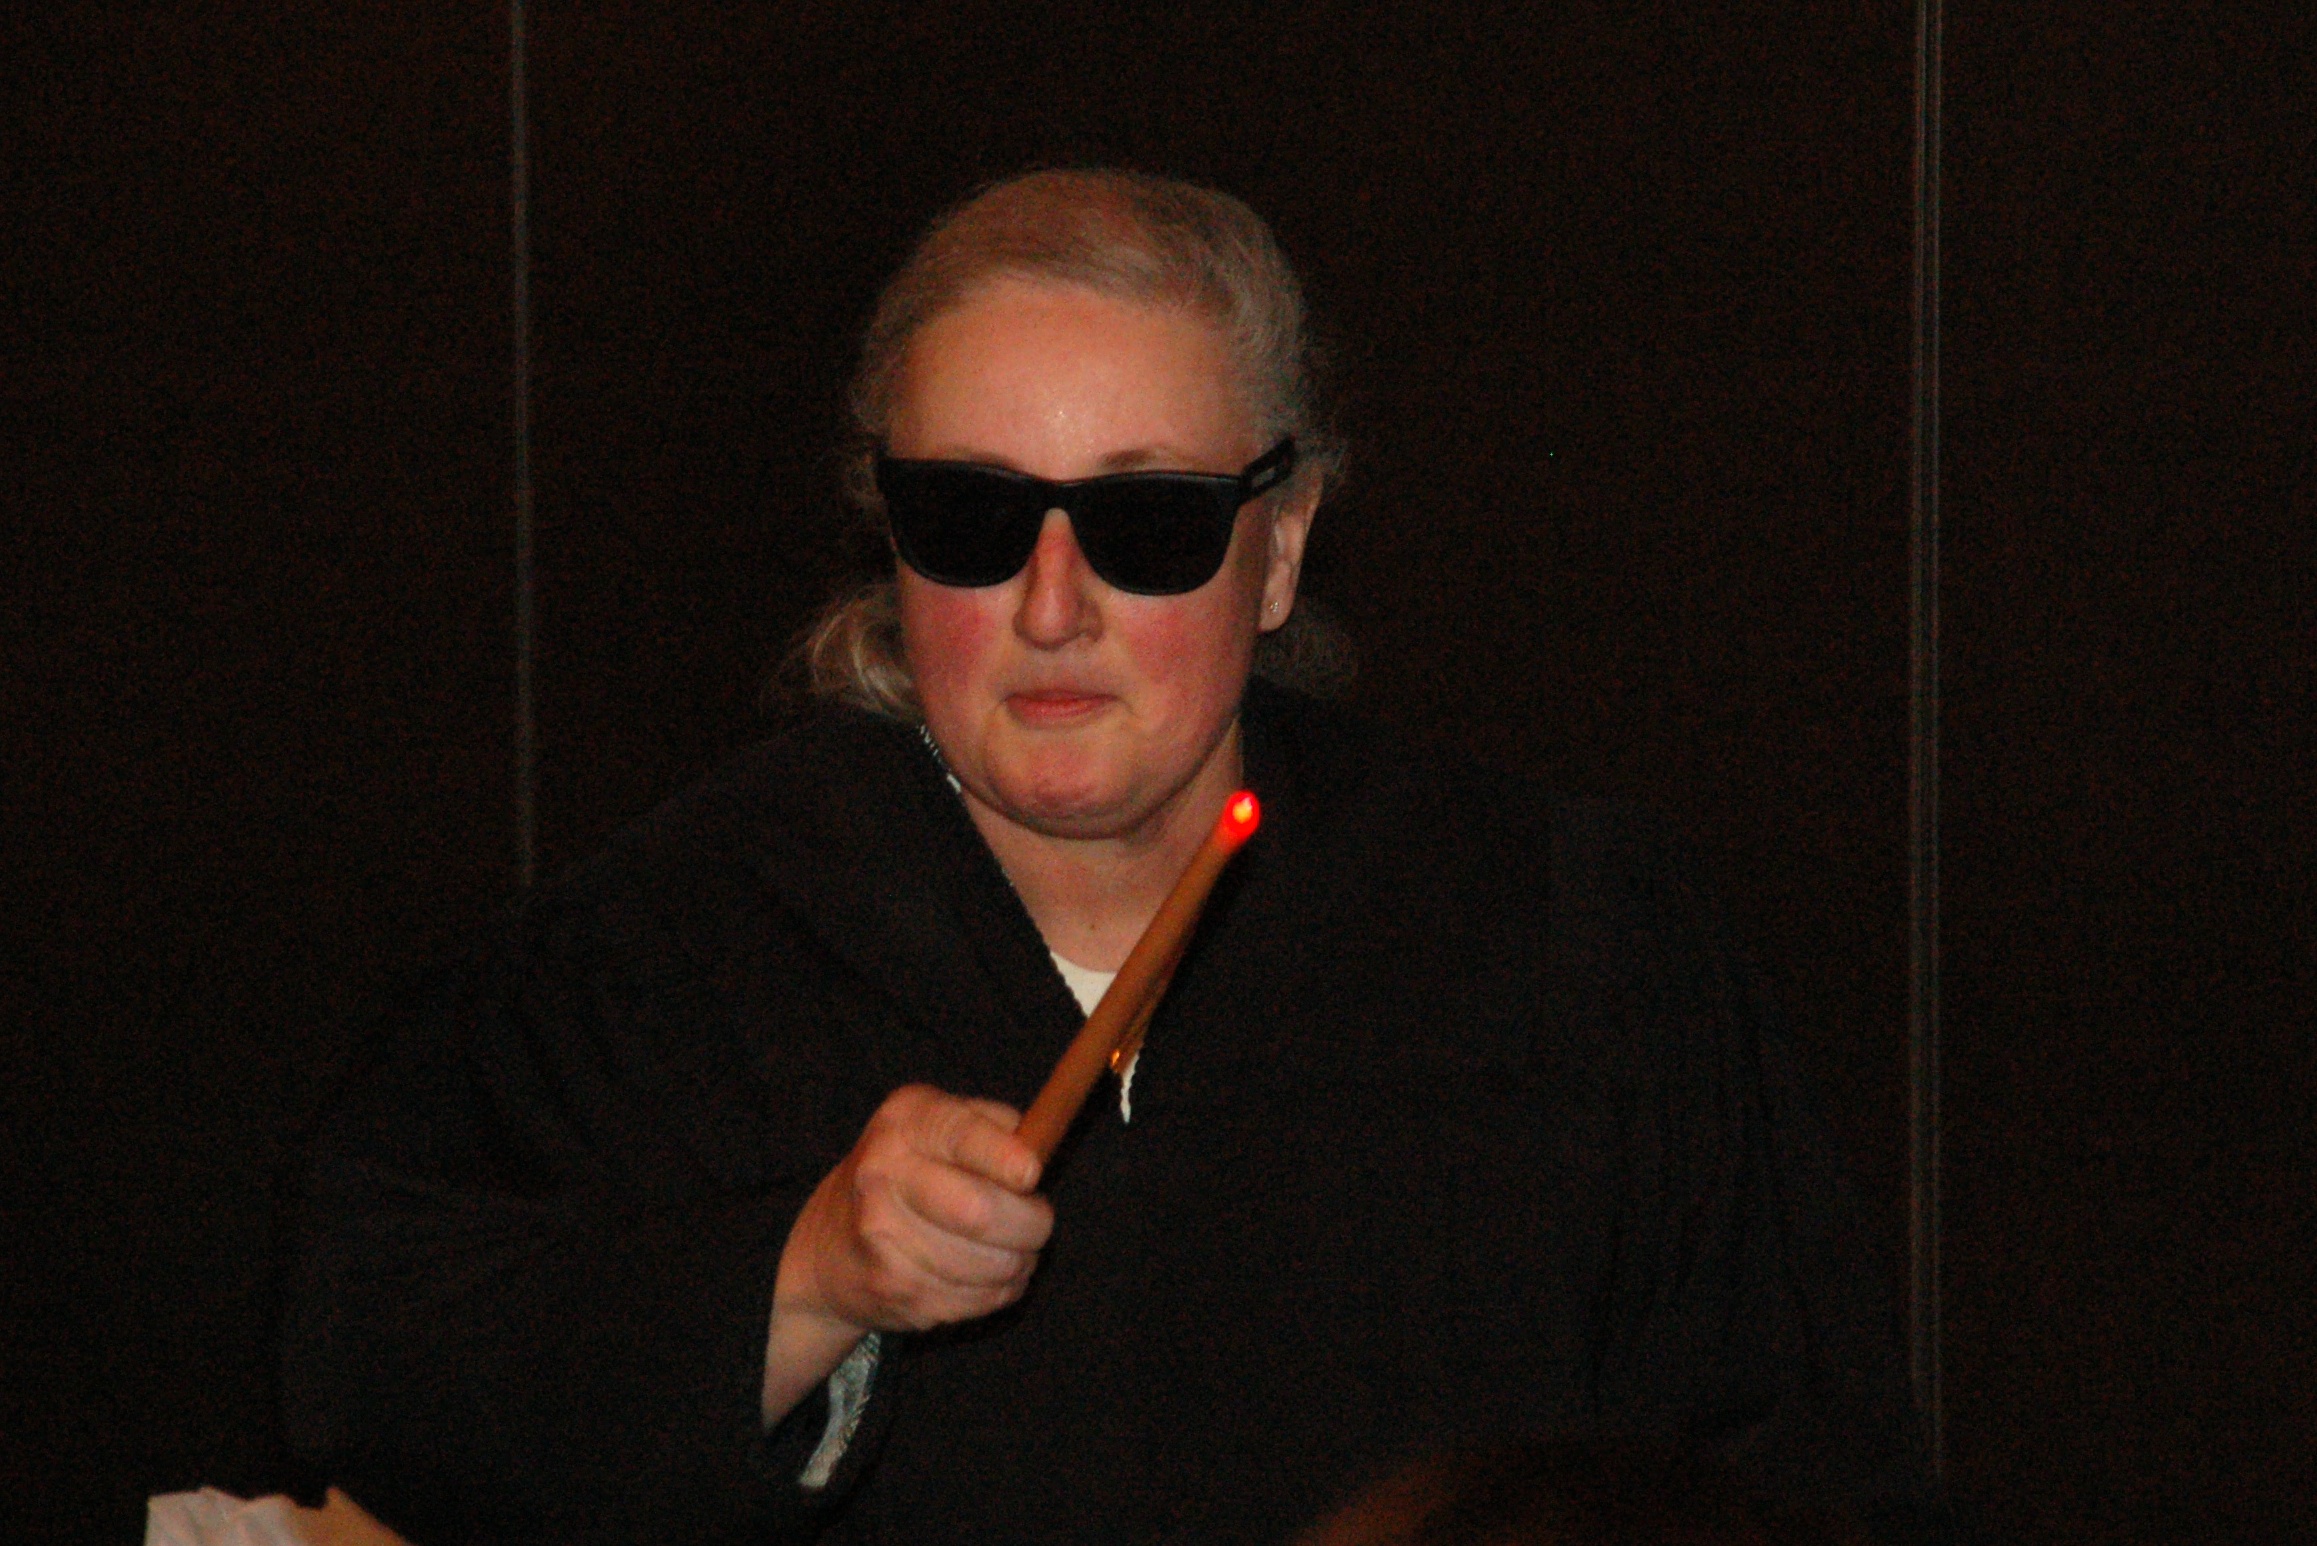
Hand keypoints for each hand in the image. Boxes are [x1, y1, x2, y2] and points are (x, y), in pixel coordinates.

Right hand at [763, 1085, 1050, 1419]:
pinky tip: (984, 1273)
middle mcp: (884, 1174)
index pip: (961, 1135)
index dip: (1003, 1158)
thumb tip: (1039, 1150)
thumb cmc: (909, 1172)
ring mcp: (883, 1238)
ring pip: (989, 1264)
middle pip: (980, 1211)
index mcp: (906, 1122)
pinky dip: (998, 1290)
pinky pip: (977, 1300)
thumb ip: (994, 1125)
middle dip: (1031, 1223)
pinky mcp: (895, 1291)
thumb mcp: (940, 1123)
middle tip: (1037, 1222)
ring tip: (1010, 1248)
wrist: (829, 1245)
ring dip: (1019, 1262)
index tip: (1031, 1174)